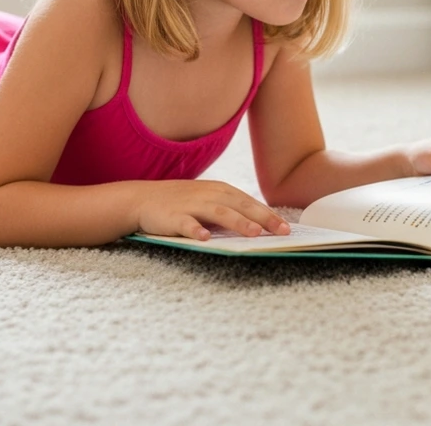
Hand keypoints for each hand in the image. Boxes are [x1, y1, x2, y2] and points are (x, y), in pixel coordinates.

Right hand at [136, 180, 291, 240]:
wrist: (143, 199)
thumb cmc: (182, 203)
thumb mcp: (209, 201)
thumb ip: (231, 211)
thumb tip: (260, 227)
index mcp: (221, 191)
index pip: (250, 203)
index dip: (269, 215)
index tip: (287, 229)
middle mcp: (209, 195)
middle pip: (240, 206)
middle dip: (262, 218)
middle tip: (281, 232)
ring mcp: (191, 205)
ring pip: (218, 213)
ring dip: (237, 222)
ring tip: (253, 233)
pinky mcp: (172, 217)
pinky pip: (185, 224)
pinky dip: (195, 230)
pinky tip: (205, 238)